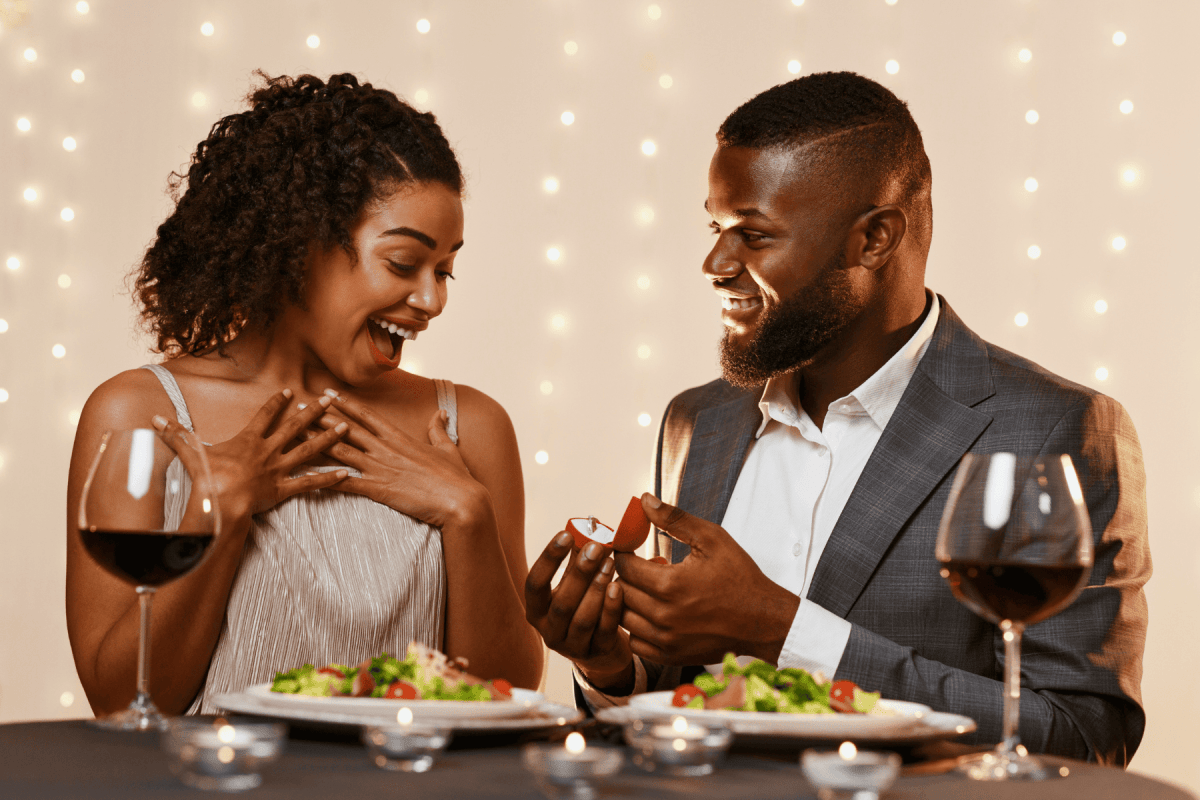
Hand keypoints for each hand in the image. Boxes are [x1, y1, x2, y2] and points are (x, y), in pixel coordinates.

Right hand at [151, 390, 348, 526]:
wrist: (219, 502)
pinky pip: (310, 484)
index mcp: (249, 440)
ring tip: (347, 427)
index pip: (266, 416)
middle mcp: (268, 451)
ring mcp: (279, 470)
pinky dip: (329, 480)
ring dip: (329, 438)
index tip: (289, 391)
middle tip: (331, 399)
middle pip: (296, 426)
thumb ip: (175, 435)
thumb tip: (154, 420)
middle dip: (314, 411)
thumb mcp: (189, 452)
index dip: (277, 402)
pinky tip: (347, 474)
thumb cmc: (206, 478)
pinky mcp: (284, 490)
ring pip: (309, 450)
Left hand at [316, 390, 481, 529]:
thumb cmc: (457, 477)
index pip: (367, 416)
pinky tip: (306, 477)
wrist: (462, 501)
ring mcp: (381, 468)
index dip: (345, 404)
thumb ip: (438, 430)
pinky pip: (346, 483)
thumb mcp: (447, 448)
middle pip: (346, 429)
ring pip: (341, 452)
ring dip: (316, 443)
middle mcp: (386, 449)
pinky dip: (325, 479)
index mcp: (400, 438)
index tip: (328, 393)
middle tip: (300, 408)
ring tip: (295, 435)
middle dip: (321, 418)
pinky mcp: (379, 489)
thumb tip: (440, 414)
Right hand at [525, 531, 632, 689]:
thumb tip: (589, 526)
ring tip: (610, 564)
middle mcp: (549, 631)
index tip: (566, 534)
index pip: (534, 583)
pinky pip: (604, 631)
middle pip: (561, 602)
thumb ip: (577, 561)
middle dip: (579, 572)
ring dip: (596, 589)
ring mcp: (572, 646)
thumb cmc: (584, 607)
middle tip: (596, 547)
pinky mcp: (596, 653)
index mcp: (537, 610)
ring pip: (582, 619)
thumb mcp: (574, 586)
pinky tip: (619, 588)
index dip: (549, 558)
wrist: (600, 652)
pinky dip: (611, 609)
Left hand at [615, 493, 799, 665]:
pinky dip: (637, 627)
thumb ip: (674, 519)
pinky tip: (654, 613)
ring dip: (629, 600)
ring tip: (649, 589)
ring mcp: (666, 640)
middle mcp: (663, 616)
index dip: (624, 552)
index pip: (624, 565)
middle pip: (619, 590)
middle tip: (643, 567)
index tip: (632, 548)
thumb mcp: (712, 539)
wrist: (763, 620)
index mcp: (670, 584)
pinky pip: (635, 642)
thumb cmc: (740, 577)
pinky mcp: (670, 656)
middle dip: (626, 575)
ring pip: (623, 617)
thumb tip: (644, 500)